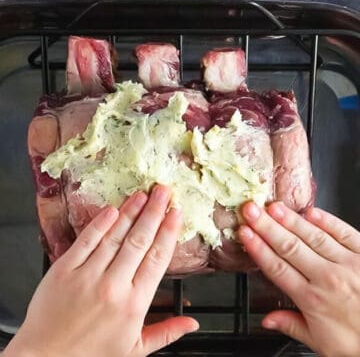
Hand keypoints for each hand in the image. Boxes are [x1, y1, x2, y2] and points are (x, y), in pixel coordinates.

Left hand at [4, 185, 197, 356]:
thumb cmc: (92, 356)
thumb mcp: (135, 350)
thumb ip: (166, 332)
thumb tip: (193, 321)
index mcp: (135, 303)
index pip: (158, 259)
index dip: (168, 232)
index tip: (176, 213)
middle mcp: (114, 285)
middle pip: (140, 241)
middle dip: (154, 212)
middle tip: (163, 191)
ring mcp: (88, 275)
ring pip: (115, 236)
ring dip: (131, 212)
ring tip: (143, 194)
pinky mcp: (64, 269)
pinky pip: (86, 241)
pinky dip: (99, 224)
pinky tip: (112, 209)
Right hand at [238, 202, 359, 356]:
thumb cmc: (358, 343)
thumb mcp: (320, 343)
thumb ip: (291, 325)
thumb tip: (266, 321)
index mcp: (312, 299)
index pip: (277, 268)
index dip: (258, 248)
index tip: (244, 233)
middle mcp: (327, 278)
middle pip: (290, 247)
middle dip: (266, 226)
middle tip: (251, 210)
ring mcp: (348, 264)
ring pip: (313, 237)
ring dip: (291, 220)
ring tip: (273, 207)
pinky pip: (344, 233)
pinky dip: (327, 221)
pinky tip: (311, 211)